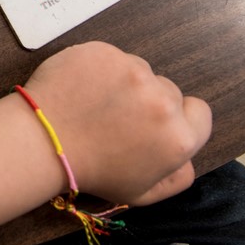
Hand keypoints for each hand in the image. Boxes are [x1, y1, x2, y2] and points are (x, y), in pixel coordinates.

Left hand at [23, 42, 210, 205]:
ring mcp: (132, 70)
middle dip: (149, 101)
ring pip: (139, 70)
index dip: (179, 117)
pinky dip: (101, 68)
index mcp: (178, 137)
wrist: (45, 140)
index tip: (155, 122)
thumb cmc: (92, 170)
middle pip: (168, 90)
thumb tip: (188, 156)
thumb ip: (177, 176)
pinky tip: (83, 87)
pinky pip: (112, 56)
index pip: (200, 112)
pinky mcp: (106, 51)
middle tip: (119, 118)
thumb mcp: (143, 193)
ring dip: (124, 82)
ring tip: (97, 103)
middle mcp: (162, 100)